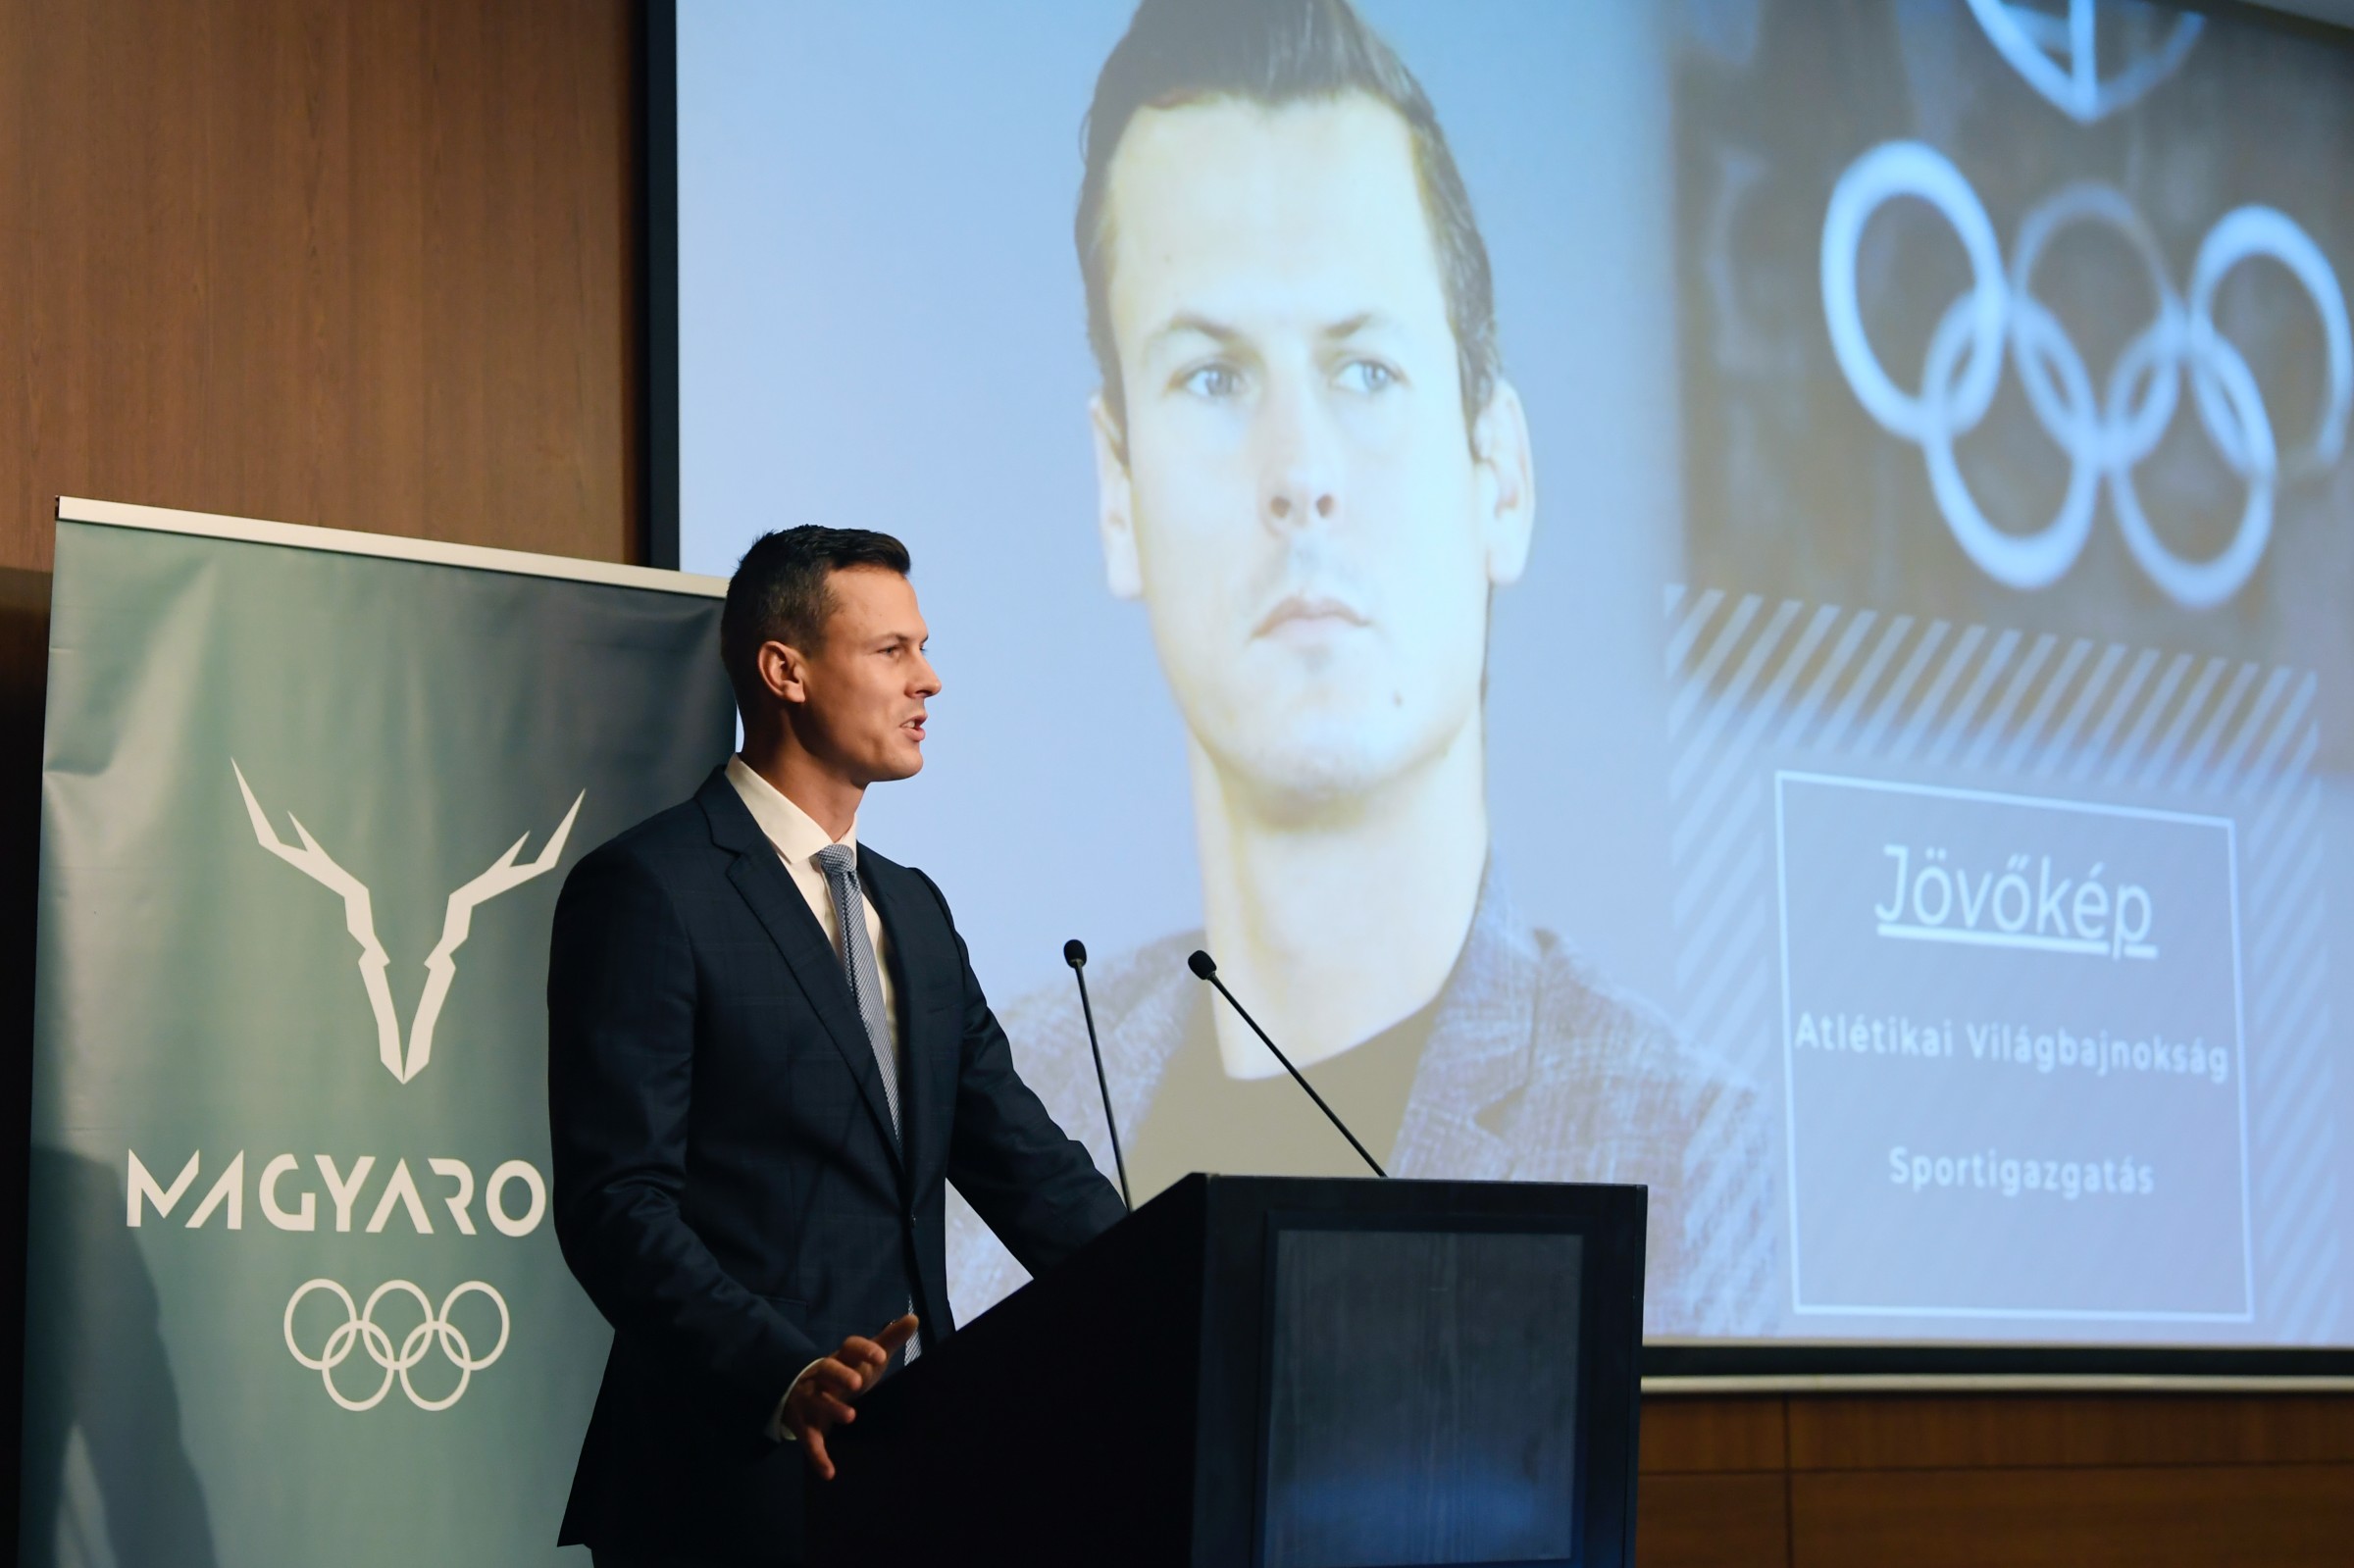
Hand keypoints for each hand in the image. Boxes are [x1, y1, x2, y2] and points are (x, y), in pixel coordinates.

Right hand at [782, 1313, 918, 1480]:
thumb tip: (913, 1318)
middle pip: (827, 1369)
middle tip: (858, 1383)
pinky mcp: (805, 1426)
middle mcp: (822, 1376)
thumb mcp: (866, 1360)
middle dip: (840, 1374)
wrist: (801, 1397)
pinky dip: (818, 1457)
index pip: (849, 1347)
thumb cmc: (845, 1375)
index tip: (880, 1356)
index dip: (863, 1350)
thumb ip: (888, 1341)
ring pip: (816, 1401)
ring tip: (850, 1417)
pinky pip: (810, 1441)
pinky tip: (829, 1473)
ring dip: (832, 1408)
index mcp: (841, 1359)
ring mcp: (811, 1400)